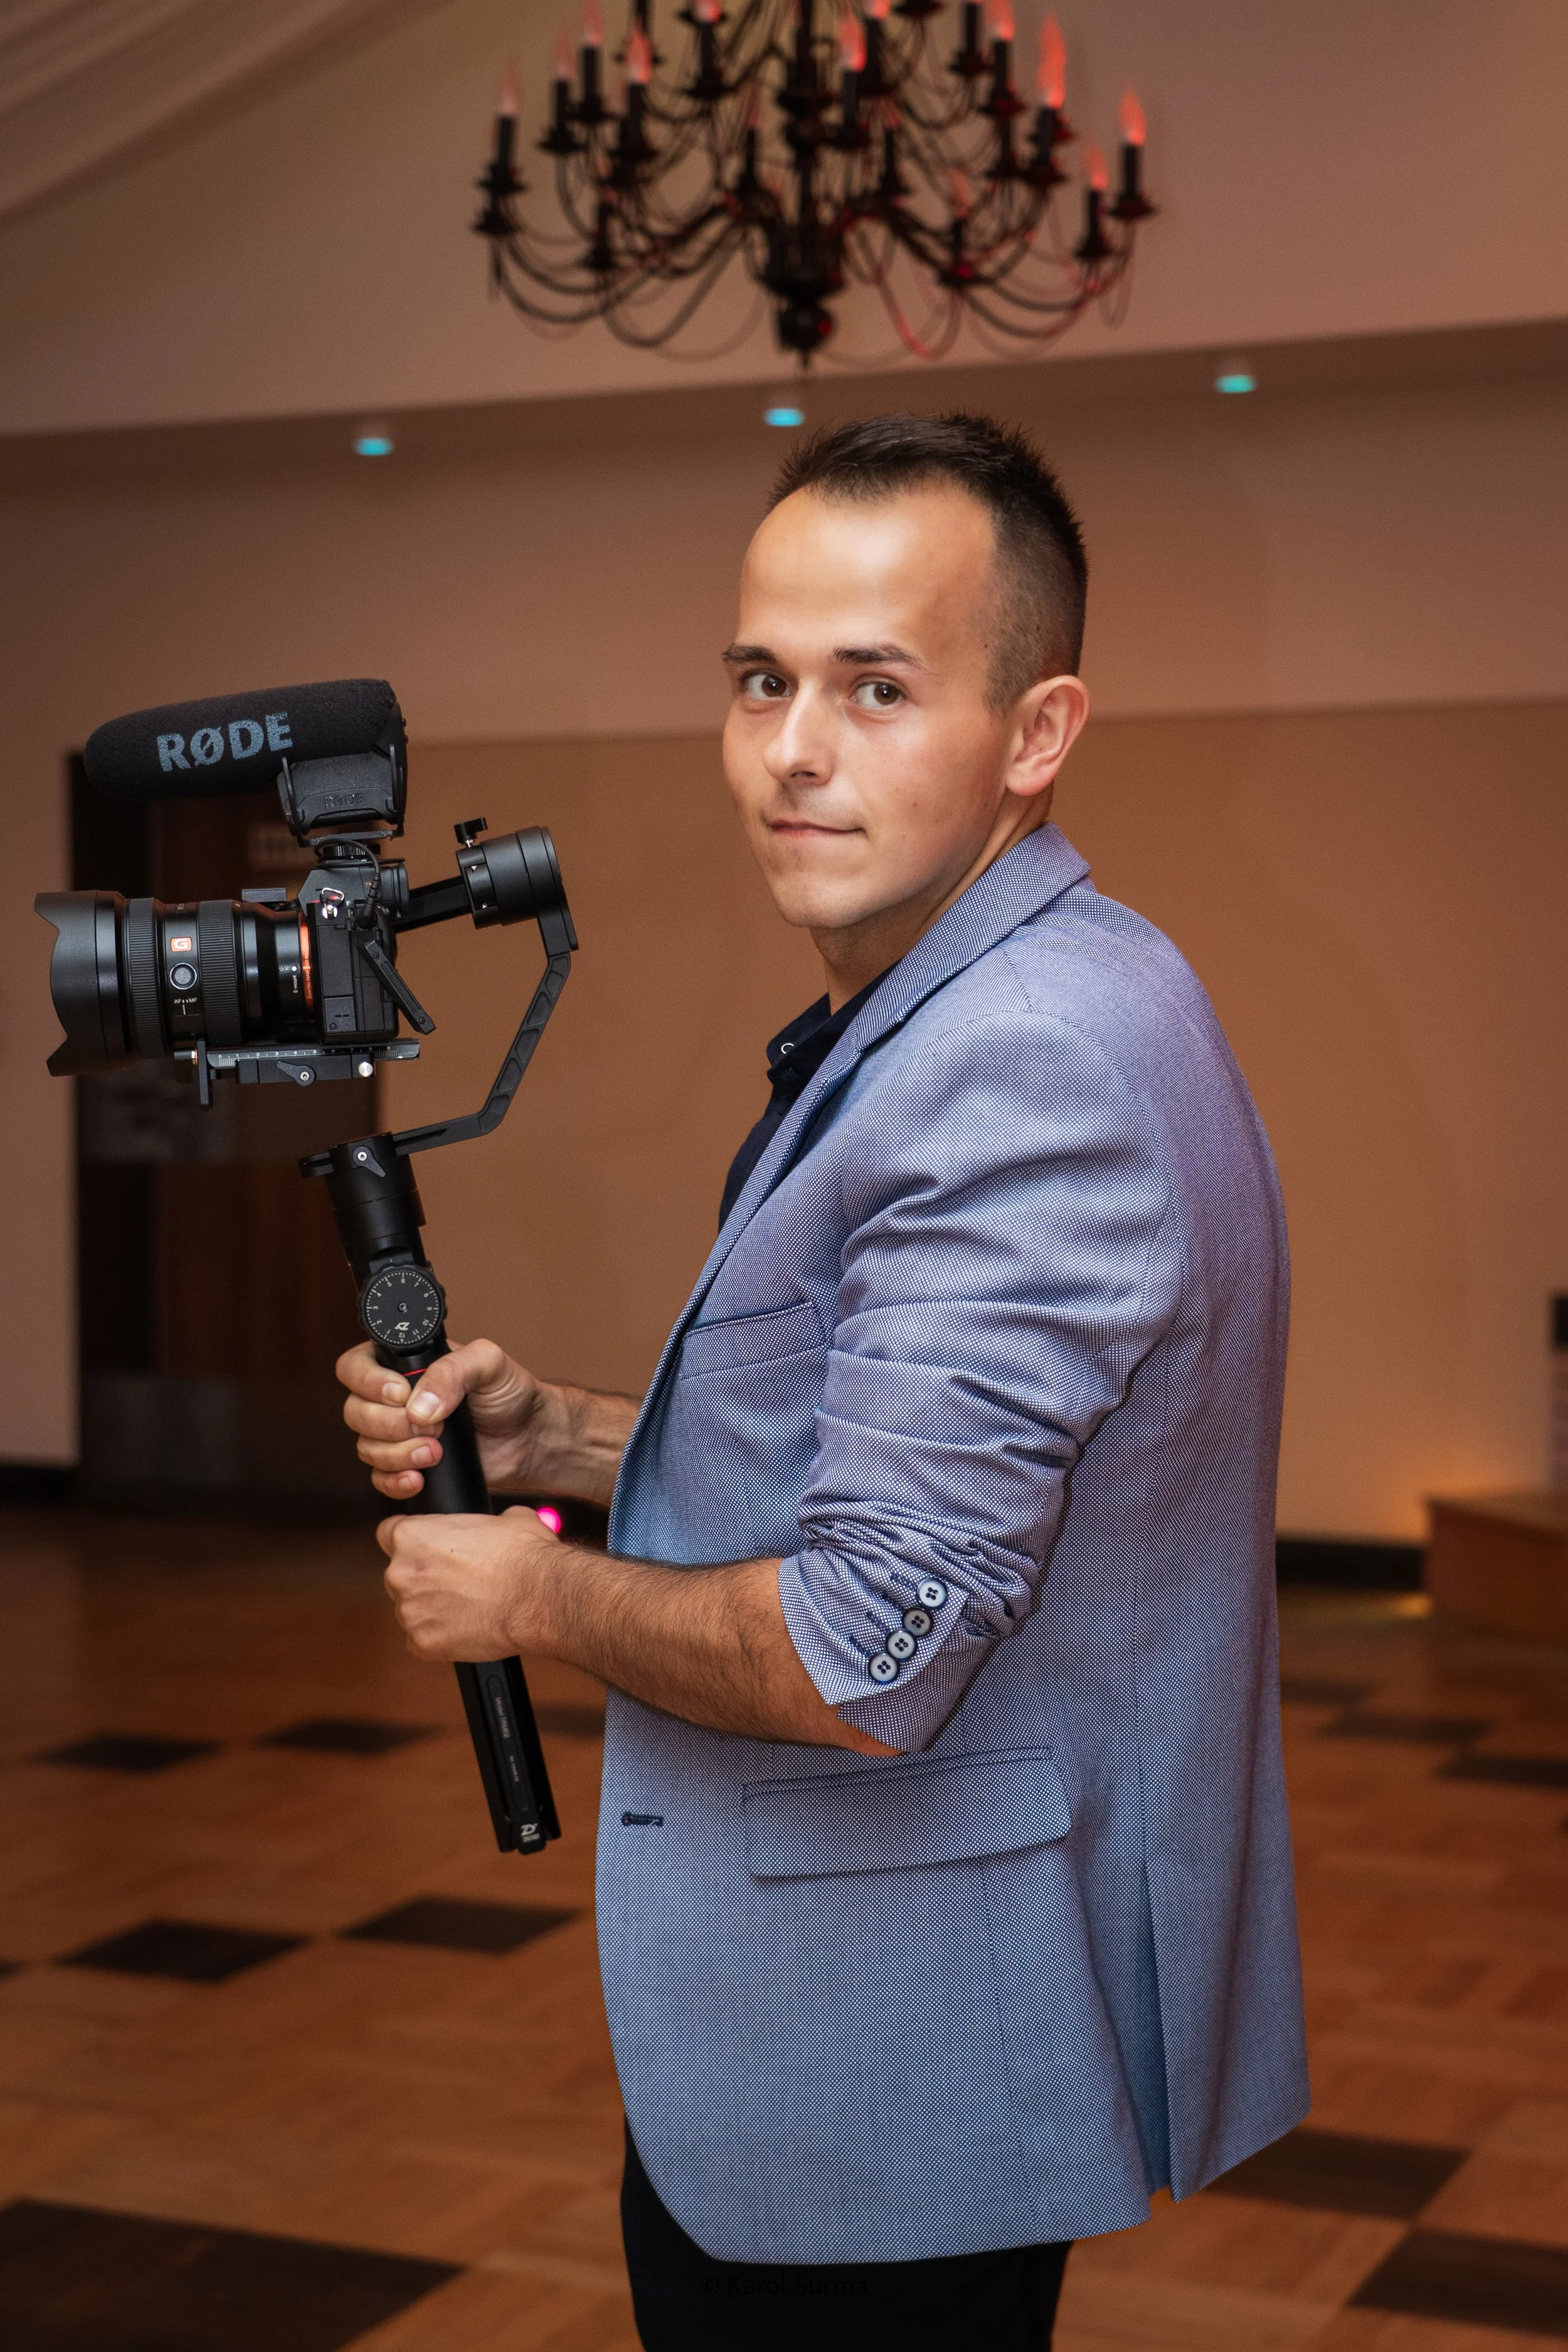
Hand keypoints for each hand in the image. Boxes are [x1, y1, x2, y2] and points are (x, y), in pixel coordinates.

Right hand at [337, 1337, 549, 1500]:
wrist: (529, 1437)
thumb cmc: (510, 1392)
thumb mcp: (489, 1363)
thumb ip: (453, 1371)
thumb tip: (418, 1406)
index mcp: (404, 1364)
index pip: (355, 1367)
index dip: (368, 1383)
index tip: (401, 1395)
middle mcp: (393, 1399)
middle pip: (355, 1412)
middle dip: (389, 1424)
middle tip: (432, 1426)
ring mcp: (398, 1434)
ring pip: (366, 1447)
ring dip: (397, 1453)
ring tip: (436, 1452)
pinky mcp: (407, 1465)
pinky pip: (380, 1478)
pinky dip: (395, 1481)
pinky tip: (420, 1477)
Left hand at [378, 1505, 560, 1660]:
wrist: (539, 1597)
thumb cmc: (523, 1555)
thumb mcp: (506, 1518)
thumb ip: (481, 1522)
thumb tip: (494, 1526)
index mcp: (412, 1535)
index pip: (388, 1533)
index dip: (411, 1542)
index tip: (427, 1550)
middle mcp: (400, 1572)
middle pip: (400, 1574)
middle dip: (424, 1579)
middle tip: (458, 1582)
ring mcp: (409, 1611)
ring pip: (412, 1609)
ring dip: (432, 1609)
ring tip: (468, 1607)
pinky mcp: (421, 1643)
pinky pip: (422, 1640)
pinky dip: (440, 1637)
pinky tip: (467, 1628)